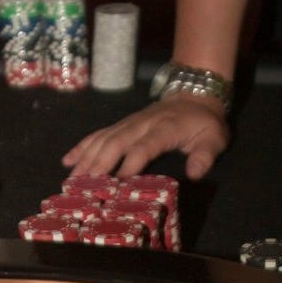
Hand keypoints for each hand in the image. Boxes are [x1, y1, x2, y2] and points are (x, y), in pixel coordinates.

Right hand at [62, 93, 229, 179]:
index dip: (130, 164)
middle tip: (84, 187)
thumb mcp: (214, 139)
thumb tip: (195, 174)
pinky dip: (81, 147)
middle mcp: (141, 124)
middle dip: (99, 164)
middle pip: (115, 143)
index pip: (144, 147)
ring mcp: (128, 122)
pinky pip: (98, 134)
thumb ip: (204, 156)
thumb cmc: (203, 123)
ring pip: (103, 139)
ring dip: (85, 159)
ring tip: (71, 180)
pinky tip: (67, 162)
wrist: (194, 95)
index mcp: (164, 128)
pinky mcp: (121, 124)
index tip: (118, 184)